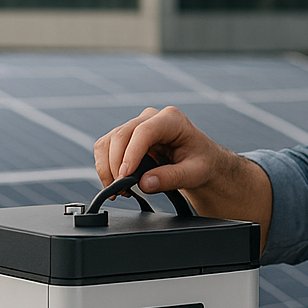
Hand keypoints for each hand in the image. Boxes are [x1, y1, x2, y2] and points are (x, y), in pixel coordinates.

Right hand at [93, 107, 272, 237]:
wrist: (201, 161)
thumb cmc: (201, 162)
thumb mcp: (195, 173)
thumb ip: (172, 177)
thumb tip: (145, 183)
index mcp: (172, 120)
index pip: (144, 132)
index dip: (131, 154)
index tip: (125, 176)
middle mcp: (151, 118)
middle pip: (122, 135)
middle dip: (116, 164)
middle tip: (121, 189)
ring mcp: (137, 125)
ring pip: (109, 141)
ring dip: (107, 167)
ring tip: (118, 189)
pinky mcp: (127, 137)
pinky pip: (106, 148)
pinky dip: (105, 167)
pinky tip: (116, 183)